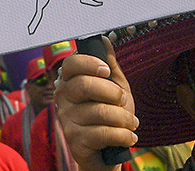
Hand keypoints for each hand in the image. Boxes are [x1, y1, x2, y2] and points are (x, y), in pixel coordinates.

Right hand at [55, 36, 137, 170]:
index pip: (70, 65)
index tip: (106, 70)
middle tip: (123, 101)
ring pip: (99, 111)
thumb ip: (110, 66)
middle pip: (85, 85)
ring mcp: (66, 120)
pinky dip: (124, 135)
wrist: (108, 154)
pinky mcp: (74, 141)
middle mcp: (63, 99)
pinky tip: (130, 136)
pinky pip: (103, 133)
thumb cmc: (110, 118)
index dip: (89, 64)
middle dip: (112, 92)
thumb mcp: (114, 88)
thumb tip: (105, 39)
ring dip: (124, 118)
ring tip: (132, 123)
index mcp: (70, 82)